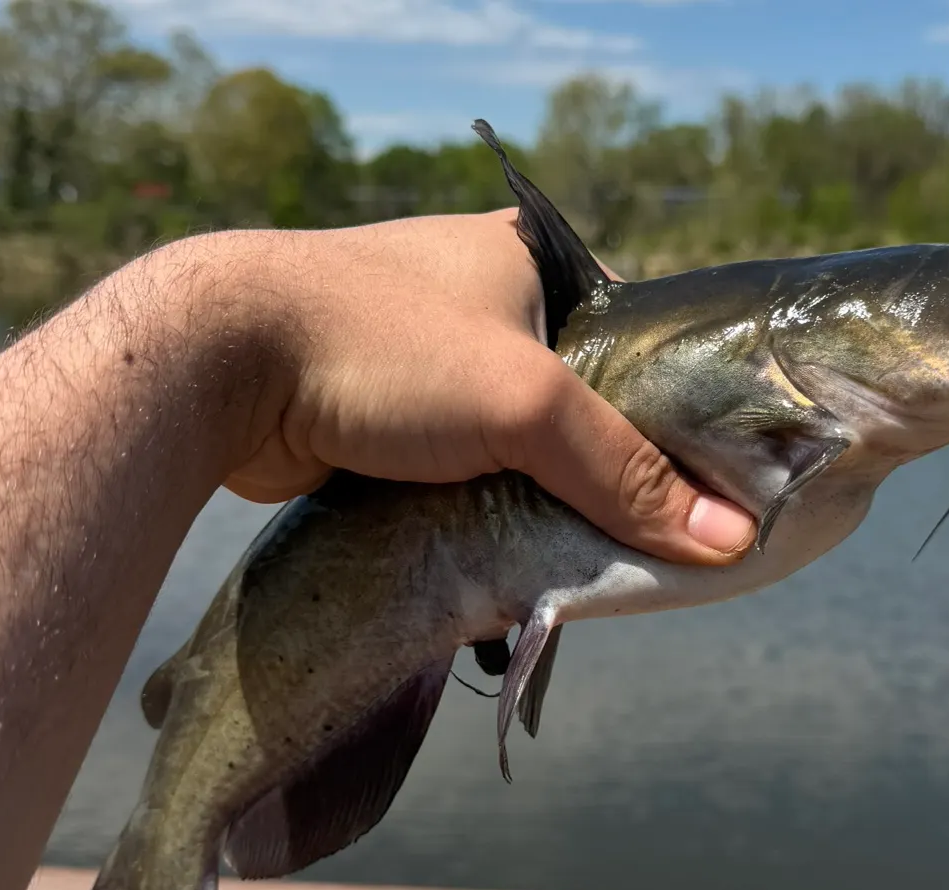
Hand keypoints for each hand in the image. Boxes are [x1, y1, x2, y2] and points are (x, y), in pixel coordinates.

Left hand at [215, 210, 754, 564]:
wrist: (218, 369)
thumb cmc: (380, 351)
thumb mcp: (526, 404)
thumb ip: (626, 474)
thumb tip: (730, 543)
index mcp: (536, 266)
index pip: (640, 357)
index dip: (674, 431)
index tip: (701, 502)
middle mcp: (490, 308)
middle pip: (585, 417)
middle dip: (602, 485)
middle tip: (634, 547)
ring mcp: (437, 368)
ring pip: (524, 458)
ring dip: (541, 511)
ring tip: (571, 565)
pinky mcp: (393, 424)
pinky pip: (469, 481)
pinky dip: (487, 519)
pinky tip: (504, 561)